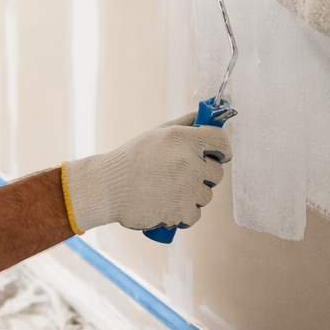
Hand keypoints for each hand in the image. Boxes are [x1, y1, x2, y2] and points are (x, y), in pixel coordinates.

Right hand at [61, 118, 230, 233]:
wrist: (107, 188)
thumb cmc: (133, 159)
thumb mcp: (158, 133)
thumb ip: (187, 124)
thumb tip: (212, 115)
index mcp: (181, 138)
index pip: (222, 141)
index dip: (223, 149)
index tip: (219, 155)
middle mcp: (186, 162)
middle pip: (217, 172)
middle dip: (204, 174)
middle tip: (181, 174)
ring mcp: (185, 188)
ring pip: (207, 195)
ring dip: (192, 195)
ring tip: (168, 189)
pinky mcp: (180, 211)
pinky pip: (195, 214)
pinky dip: (183, 214)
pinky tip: (165, 204)